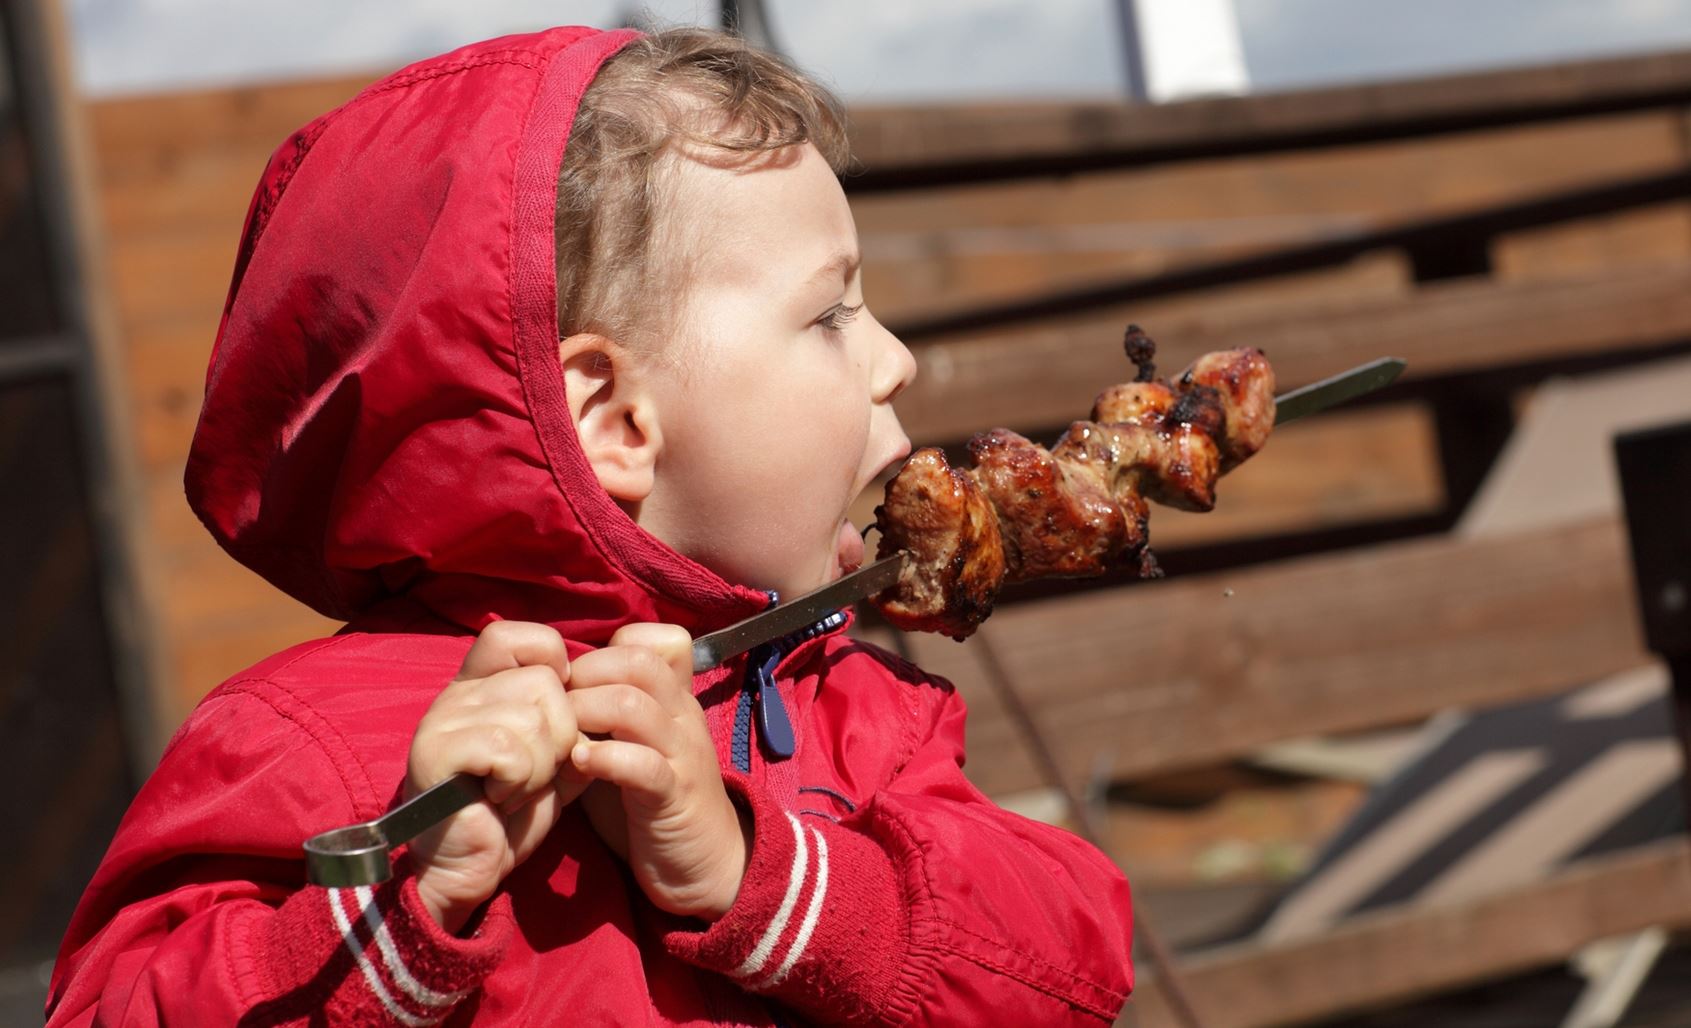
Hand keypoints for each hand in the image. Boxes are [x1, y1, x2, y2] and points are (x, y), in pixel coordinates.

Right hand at [406, 621, 585, 933]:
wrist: (470, 868)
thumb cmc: (512, 812)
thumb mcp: (555, 757)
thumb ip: (576, 721)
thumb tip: (610, 695)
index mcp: (480, 684)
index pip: (521, 636)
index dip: (553, 666)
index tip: (556, 714)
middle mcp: (456, 693)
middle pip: (544, 682)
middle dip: (560, 736)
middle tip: (531, 773)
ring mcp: (441, 720)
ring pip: (533, 717)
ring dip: (540, 766)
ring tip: (513, 789)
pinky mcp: (435, 753)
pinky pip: (510, 750)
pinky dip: (519, 782)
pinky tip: (498, 800)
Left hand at [568, 623, 750, 920]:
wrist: (705, 863)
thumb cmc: (652, 802)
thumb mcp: (631, 745)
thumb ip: (602, 716)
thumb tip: (547, 690)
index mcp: (672, 698)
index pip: (651, 640)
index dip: (604, 649)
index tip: (571, 682)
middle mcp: (681, 714)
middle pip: (637, 660)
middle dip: (585, 674)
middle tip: (557, 707)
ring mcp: (682, 753)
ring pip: (634, 704)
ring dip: (586, 712)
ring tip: (564, 737)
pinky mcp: (675, 795)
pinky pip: (643, 764)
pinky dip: (603, 759)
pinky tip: (579, 765)